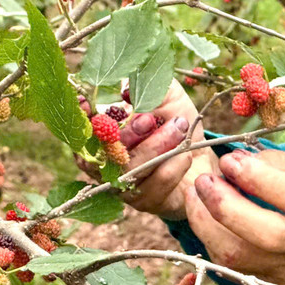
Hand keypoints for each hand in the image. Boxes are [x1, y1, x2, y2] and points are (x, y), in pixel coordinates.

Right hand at [76, 85, 219, 220]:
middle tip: (150, 118)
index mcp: (103, 130)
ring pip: (131, 168)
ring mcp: (122, 183)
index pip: (81, 125)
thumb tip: (124, 87)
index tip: (88, 104)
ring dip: (157, 145)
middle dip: (129, 132)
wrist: (203, 154)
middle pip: (105, 150)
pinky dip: (173, 164)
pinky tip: (185, 154)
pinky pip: (155, 182)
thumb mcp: (165, 94)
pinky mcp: (142, 201)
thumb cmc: (177, 120)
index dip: (81, 116)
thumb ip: (147, 84)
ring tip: (179, 127)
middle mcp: (105, 160)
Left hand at [183, 148, 284, 284]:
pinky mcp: (275, 284)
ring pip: (244, 259)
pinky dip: (214, 244)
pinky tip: (205, 220)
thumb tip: (238, 160)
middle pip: (267, 234)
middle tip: (203, 181)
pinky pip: (235, 269)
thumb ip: (281, 163)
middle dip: (226, 207)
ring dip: (209, 227)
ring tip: (196, 197)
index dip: (259, 178)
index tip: (230, 160)